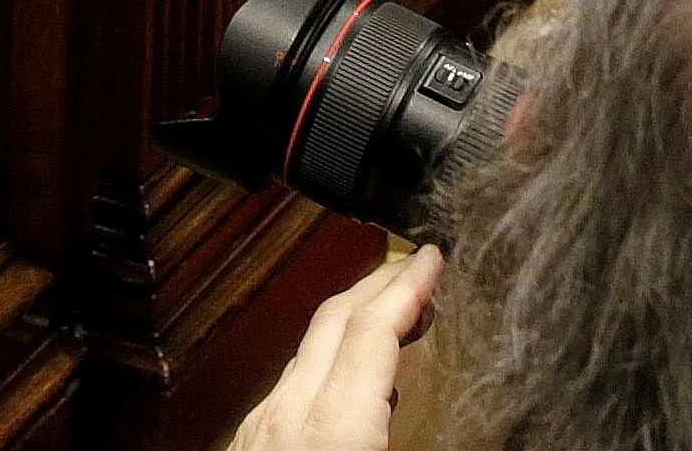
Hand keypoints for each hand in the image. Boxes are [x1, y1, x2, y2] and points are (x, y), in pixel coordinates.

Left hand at [227, 245, 441, 450]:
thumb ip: (416, 433)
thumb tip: (444, 419)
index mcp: (333, 426)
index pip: (372, 330)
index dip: (406, 285)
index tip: (429, 259)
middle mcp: (289, 413)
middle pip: (334, 320)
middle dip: (379, 282)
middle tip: (413, 268)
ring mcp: (262, 423)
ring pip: (308, 347)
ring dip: (351, 317)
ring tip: (387, 314)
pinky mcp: (248, 438)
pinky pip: (290, 379)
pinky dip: (325, 357)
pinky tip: (344, 372)